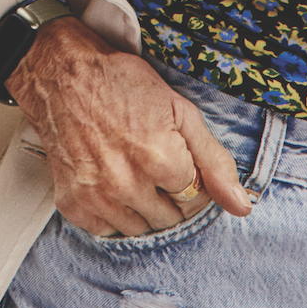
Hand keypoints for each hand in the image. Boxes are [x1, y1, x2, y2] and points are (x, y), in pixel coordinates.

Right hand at [5, 18, 254, 237]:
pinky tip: (113, 183)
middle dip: (173, 197)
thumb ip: (215, 161)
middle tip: (159, 167)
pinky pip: (106, 231)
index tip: (182, 163)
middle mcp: (128, 184)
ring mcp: (97, 197)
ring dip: (145, 209)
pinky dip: (114, 214)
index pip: (197, 200)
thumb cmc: (123, 86)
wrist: (64, 77)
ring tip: (136, 174)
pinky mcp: (74, 204)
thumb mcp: (181, 112)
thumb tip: (242, 205)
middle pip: (171, 218)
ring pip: (141, 229)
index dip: (194, 181)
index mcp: (160, 159)